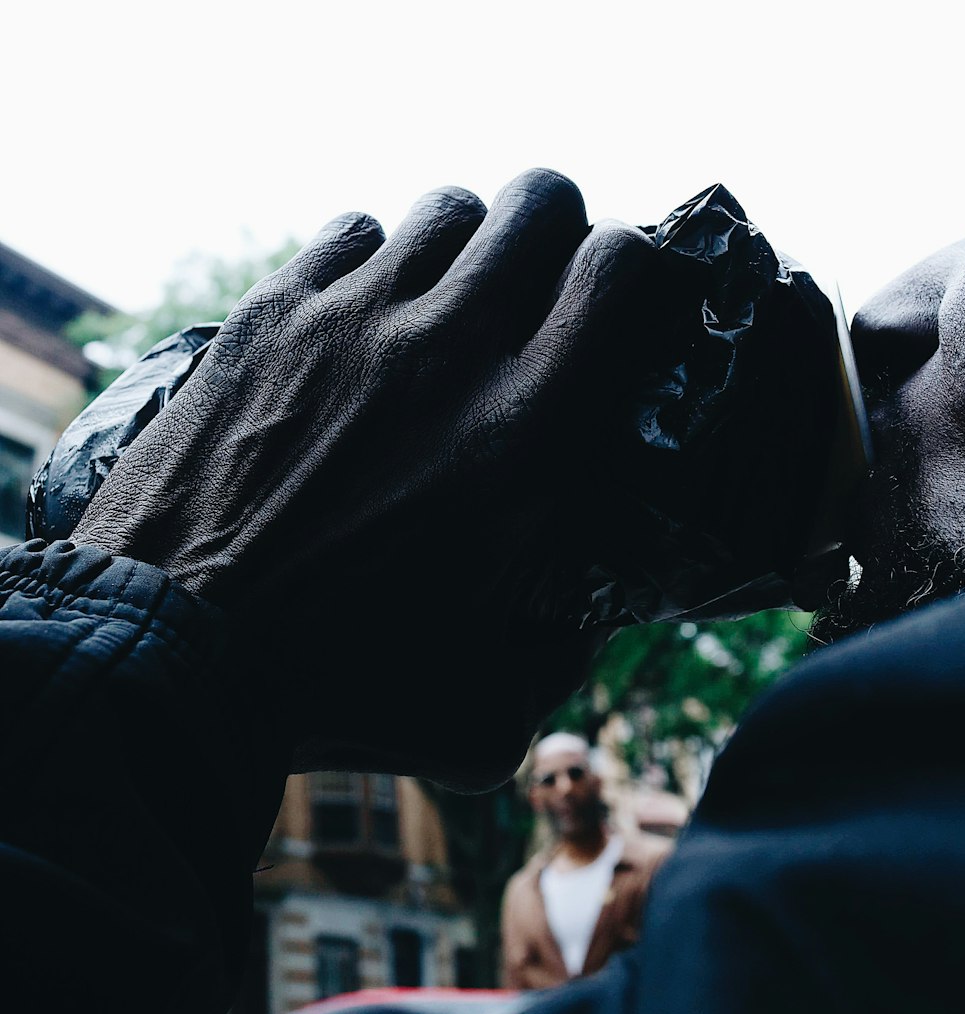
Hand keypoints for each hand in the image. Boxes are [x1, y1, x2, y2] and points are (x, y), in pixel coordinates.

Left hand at [72, 169, 655, 786]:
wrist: (177, 653)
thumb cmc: (337, 689)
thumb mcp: (487, 712)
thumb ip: (559, 664)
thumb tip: (583, 630)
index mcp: (529, 434)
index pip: (622, 270)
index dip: (636, 271)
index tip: (620, 307)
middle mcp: (453, 347)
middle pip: (540, 201)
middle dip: (559, 233)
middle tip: (542, 288)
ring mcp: (355, 316)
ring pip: (449, 208)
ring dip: (470, 246)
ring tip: (450, 301)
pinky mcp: (273, 313)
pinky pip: (353, 233)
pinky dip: (374, 262)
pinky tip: (360, 317)